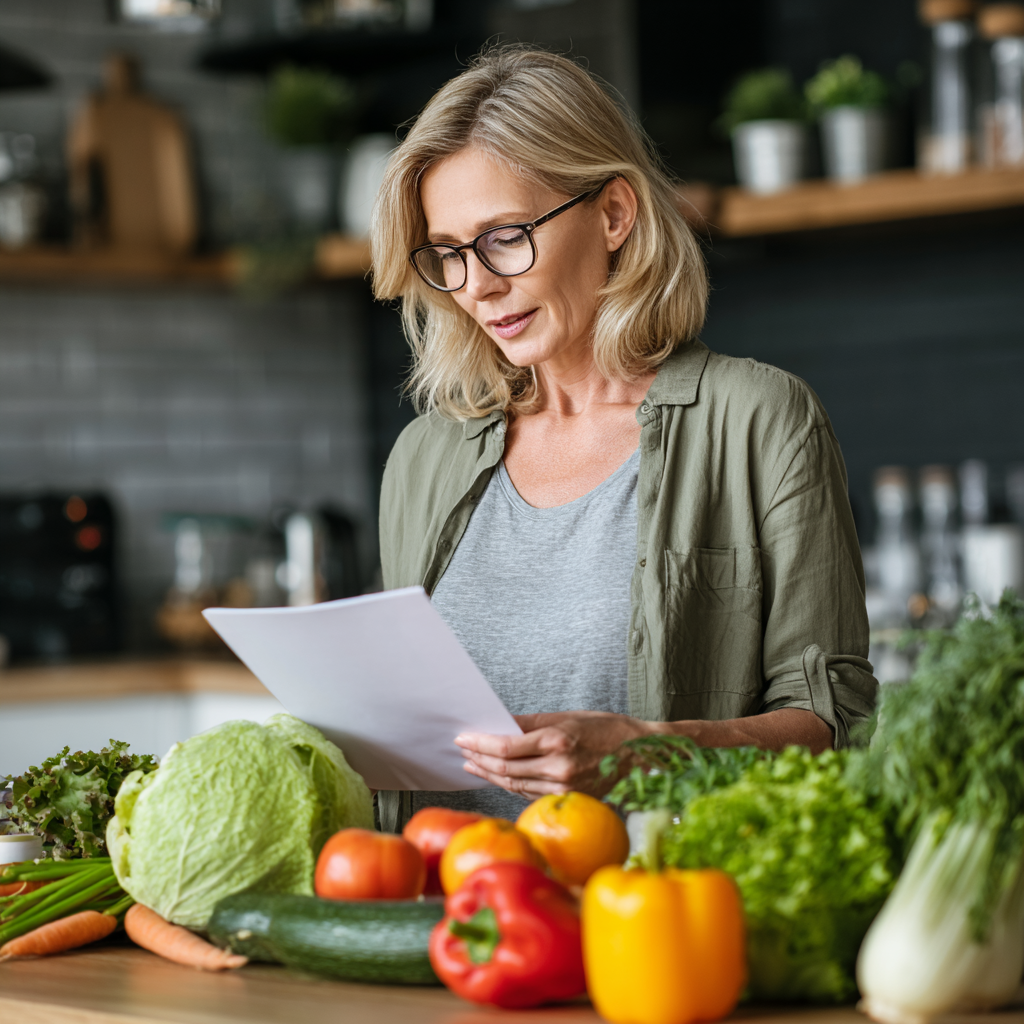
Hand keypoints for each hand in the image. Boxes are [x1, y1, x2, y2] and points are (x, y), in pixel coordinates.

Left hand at [455, 711, 652, 799]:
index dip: (480, 744)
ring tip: (473, 764)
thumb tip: (499, 724)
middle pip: (506, 770)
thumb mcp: (567, 717)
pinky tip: (499, 776)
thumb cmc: (606, 729)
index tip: (463, 738)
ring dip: (491, 775)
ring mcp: (565, 787)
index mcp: (558, 741)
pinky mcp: (569, 798)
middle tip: (462, 751)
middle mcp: (560, 768)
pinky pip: (531, 793)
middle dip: (480, 760)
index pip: (506, 747)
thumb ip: (530, 724)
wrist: (640, 755)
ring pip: (515, 785)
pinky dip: (511, 784)